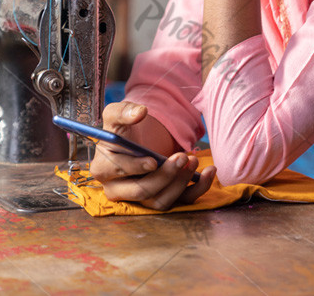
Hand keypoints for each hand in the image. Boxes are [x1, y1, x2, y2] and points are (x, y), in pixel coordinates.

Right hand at [89, 101, 215, 209]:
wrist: (139, 138)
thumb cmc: (124, 128)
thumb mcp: (118, 114)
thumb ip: (124, 111)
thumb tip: (139, 112)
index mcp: (103, 169)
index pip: (119, 173)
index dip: (137, 168)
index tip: (153, 160)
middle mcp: (118, 190)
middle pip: (142, 192)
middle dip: (164, 176)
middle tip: (181, 156)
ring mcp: (141, 198)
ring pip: (161, 201)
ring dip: (180, 182)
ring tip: (193, 159)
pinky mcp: (162, 198)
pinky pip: (181, 202)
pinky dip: (199, 189)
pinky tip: (209, 172)